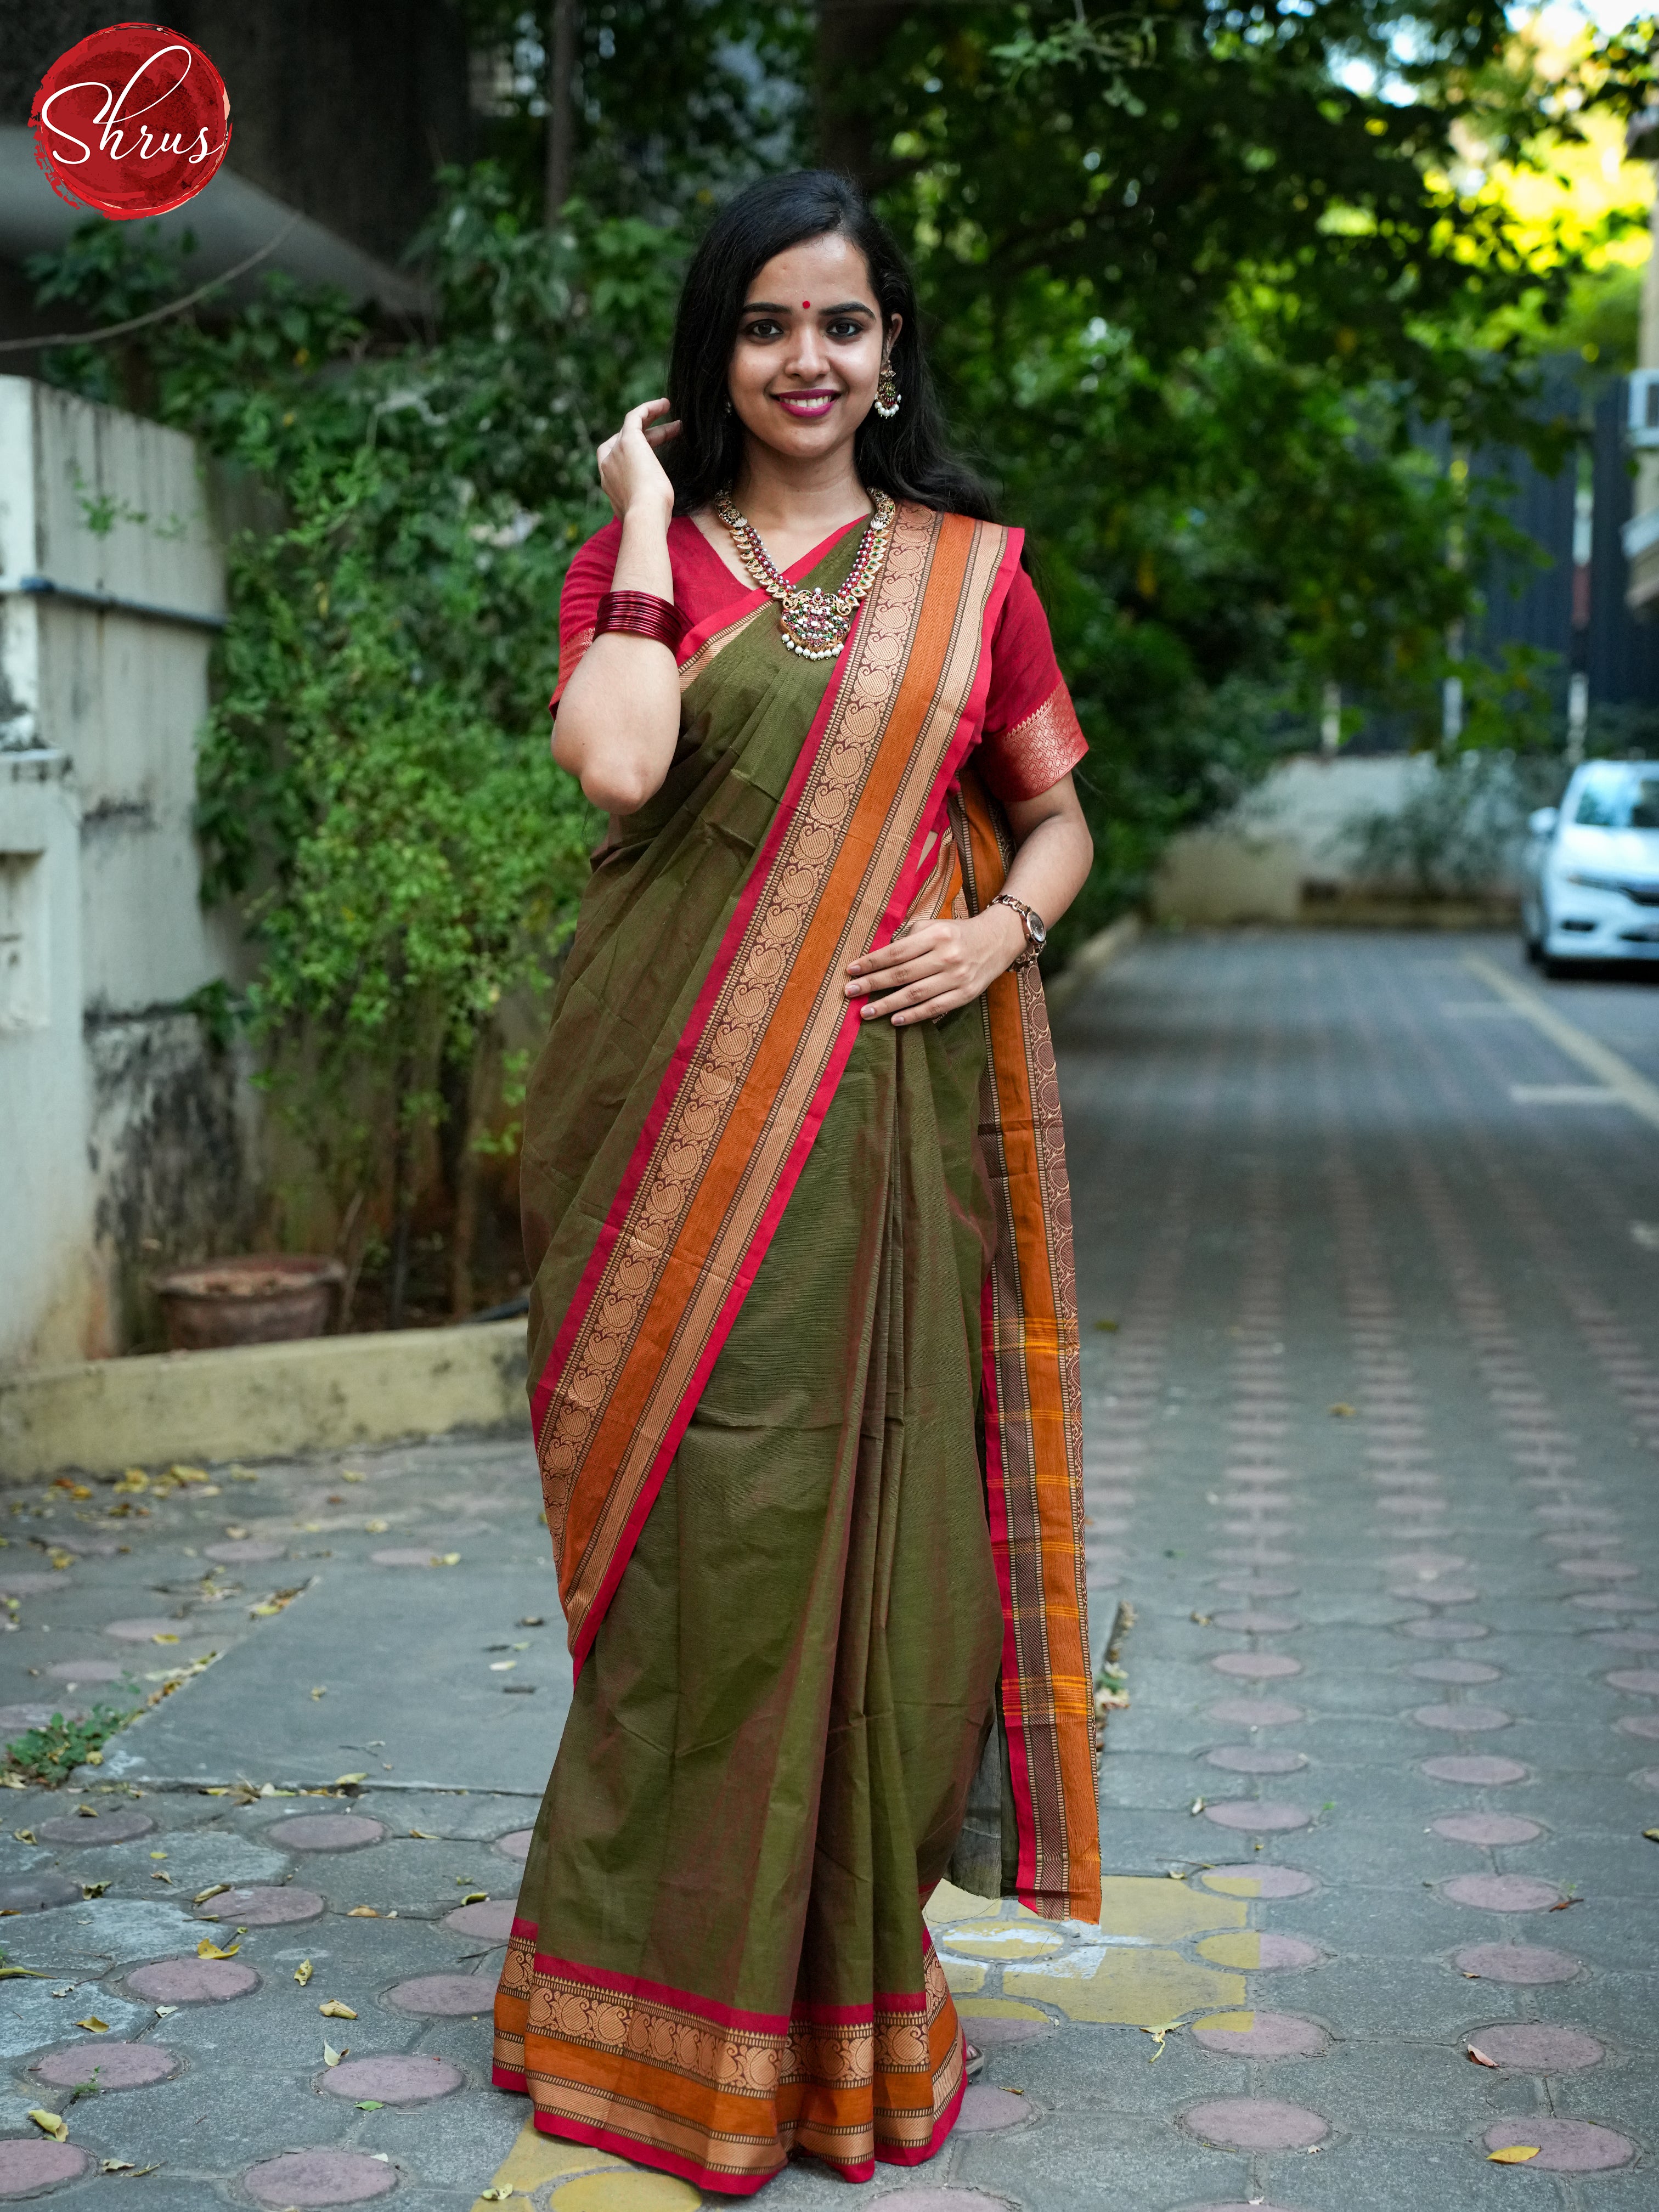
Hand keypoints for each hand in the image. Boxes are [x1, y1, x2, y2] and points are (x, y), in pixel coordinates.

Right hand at [597, 398, 679, 522]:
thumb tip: (658, 509)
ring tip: (672, 415)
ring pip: (632, 428)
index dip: (637, 453)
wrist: (644, 516)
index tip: (657, 451)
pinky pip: (635, 416)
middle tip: (673, 432)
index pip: (618, 461)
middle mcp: (607, 466)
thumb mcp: (646, 510)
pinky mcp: (627, 441)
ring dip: (652, 420)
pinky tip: (665, 404)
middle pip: (625, 442)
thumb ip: (645, 503)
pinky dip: (649, 408)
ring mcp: (615, 452)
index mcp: (610, 485)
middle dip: (650, 436)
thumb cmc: (651, 519)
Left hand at [845, 908, 1027, 1025]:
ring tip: (866, 1012)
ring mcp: (957, 977)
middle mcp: (947, 956)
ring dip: (887, 1005)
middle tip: (850, 992)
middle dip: (872, 984)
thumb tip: (879, 957)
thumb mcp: (934, 926)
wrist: (996, 940)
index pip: (896, 952)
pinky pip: (935, 1008)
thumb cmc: (956, 934)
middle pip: (902, 974)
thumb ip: (908, 938)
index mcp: (936, 935)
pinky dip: (913, 1016)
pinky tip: (895, 1020)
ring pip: (915, 994)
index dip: (872, 962)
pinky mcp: (965, 994)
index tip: (851, 970)